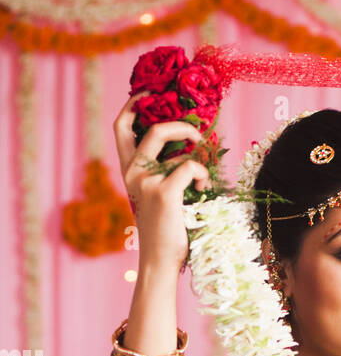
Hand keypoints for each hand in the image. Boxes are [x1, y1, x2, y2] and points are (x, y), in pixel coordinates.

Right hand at [113, 91, 210, 276]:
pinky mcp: (164, 193)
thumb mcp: (157, 193)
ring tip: (203, 182)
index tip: (149, 95)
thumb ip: (163, 170)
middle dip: (182, 125)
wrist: (159, 260)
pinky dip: (203, 176)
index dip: (133, 104)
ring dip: (200, 161)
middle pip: (154, 128)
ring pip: (179, 151)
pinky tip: (203, 191)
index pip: (120, 127)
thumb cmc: (164, 229)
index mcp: (128, 170)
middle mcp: (132, 172)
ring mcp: (146, 181)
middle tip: (198, 136)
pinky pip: (191, 168)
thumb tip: (189, 148)